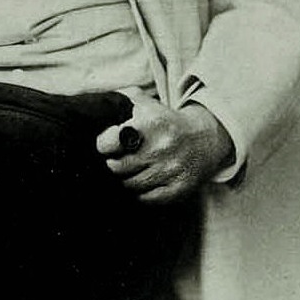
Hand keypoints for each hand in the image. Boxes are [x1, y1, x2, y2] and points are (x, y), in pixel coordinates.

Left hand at [96, 93, 233, 203]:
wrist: (203, 138)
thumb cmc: (165, 121)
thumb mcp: (145, 103)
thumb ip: (120, 100)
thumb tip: (96, 106)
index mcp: (150, 124)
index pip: (108, 143)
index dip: (103, 145)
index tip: (106, 145)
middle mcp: (161, 148)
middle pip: (116, 168)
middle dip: (112, 163)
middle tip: (116, 159)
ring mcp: (170, 171)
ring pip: (130, 185)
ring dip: (125, 178)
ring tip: (130, 169)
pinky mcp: (178, 189)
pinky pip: (146, 199)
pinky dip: (140, 192)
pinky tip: (143, 180)